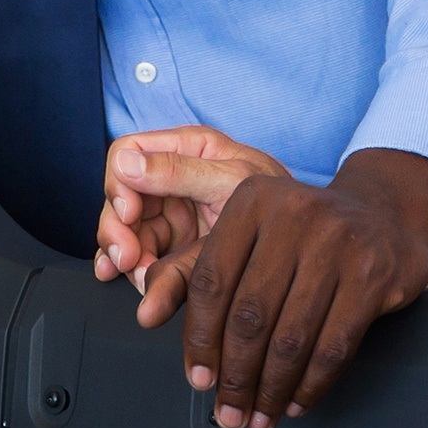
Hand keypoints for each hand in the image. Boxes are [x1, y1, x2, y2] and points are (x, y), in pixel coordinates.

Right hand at [97, 125, 287, 314]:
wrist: (310, 242)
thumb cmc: (281, 199)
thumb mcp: (231, 181)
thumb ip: (179, 174)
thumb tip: (125, 164)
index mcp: (185, 148)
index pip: (127, 153)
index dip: (119, 184)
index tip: (130, 215)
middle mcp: (171, 179)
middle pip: (119, 197)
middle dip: (117, 229)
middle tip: (128, 258)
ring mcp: (172, 214)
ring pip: (125, 231)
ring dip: (123, 255)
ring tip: (138, 275)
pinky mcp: (175, 247)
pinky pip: (140, 256)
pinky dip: (127, 269)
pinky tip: (122, 279)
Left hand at [113, 133, 427, 427]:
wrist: (384, 215)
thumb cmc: (301, 234)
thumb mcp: (247, 231)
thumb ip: (192, 268)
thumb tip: (146, 316)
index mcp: (251, 201)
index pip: (212, 279)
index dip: (199, 338)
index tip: (198, 380)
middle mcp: (294, 215)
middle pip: (250, 314)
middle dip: (235, 376)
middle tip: (229, 414)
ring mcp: (338, 243)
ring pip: (291, 337)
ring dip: (271, 390)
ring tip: (259, 418)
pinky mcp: (374, 274)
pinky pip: (334, 346)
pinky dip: (311, 385)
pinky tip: (295, 403)